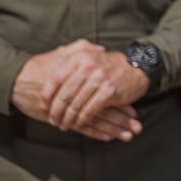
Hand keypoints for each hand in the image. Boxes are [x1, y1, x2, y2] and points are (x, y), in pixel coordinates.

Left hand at [11, 41, 146, 140]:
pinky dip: (81, 120)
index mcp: (79, 58)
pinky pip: (89, 110)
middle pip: (64, 94)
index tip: (43, 106)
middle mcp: (88, 66)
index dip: (47, 95)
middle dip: (56, 111)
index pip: (56, 79)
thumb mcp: (88, 56)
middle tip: (52, 120)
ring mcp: (99, 78)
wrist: (136, 69)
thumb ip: (68, 60)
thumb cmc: (108, 66)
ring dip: (67, 119)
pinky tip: (78, 124)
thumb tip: (45, 75)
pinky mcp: (109, 91)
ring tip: (63, 125)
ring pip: (76, 105)